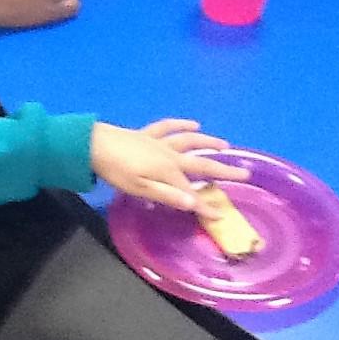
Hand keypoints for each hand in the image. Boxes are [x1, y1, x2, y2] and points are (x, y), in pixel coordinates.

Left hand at [90, 119, 249, 216]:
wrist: (94, 145)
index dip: (206, 205)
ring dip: (209, 142)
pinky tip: (193, 124)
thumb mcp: (141, 189)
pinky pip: (168, 127)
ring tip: (225, 145)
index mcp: (168, 172)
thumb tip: (196, 204)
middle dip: (223, 170)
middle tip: (244, 173)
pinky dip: (182, 124)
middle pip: (201, 162)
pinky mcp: (147, 134)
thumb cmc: (116, 171)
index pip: (192, 193)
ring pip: (190, 140)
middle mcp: (170, 155)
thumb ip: (169, 196)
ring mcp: (159, 142)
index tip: (221, 215)